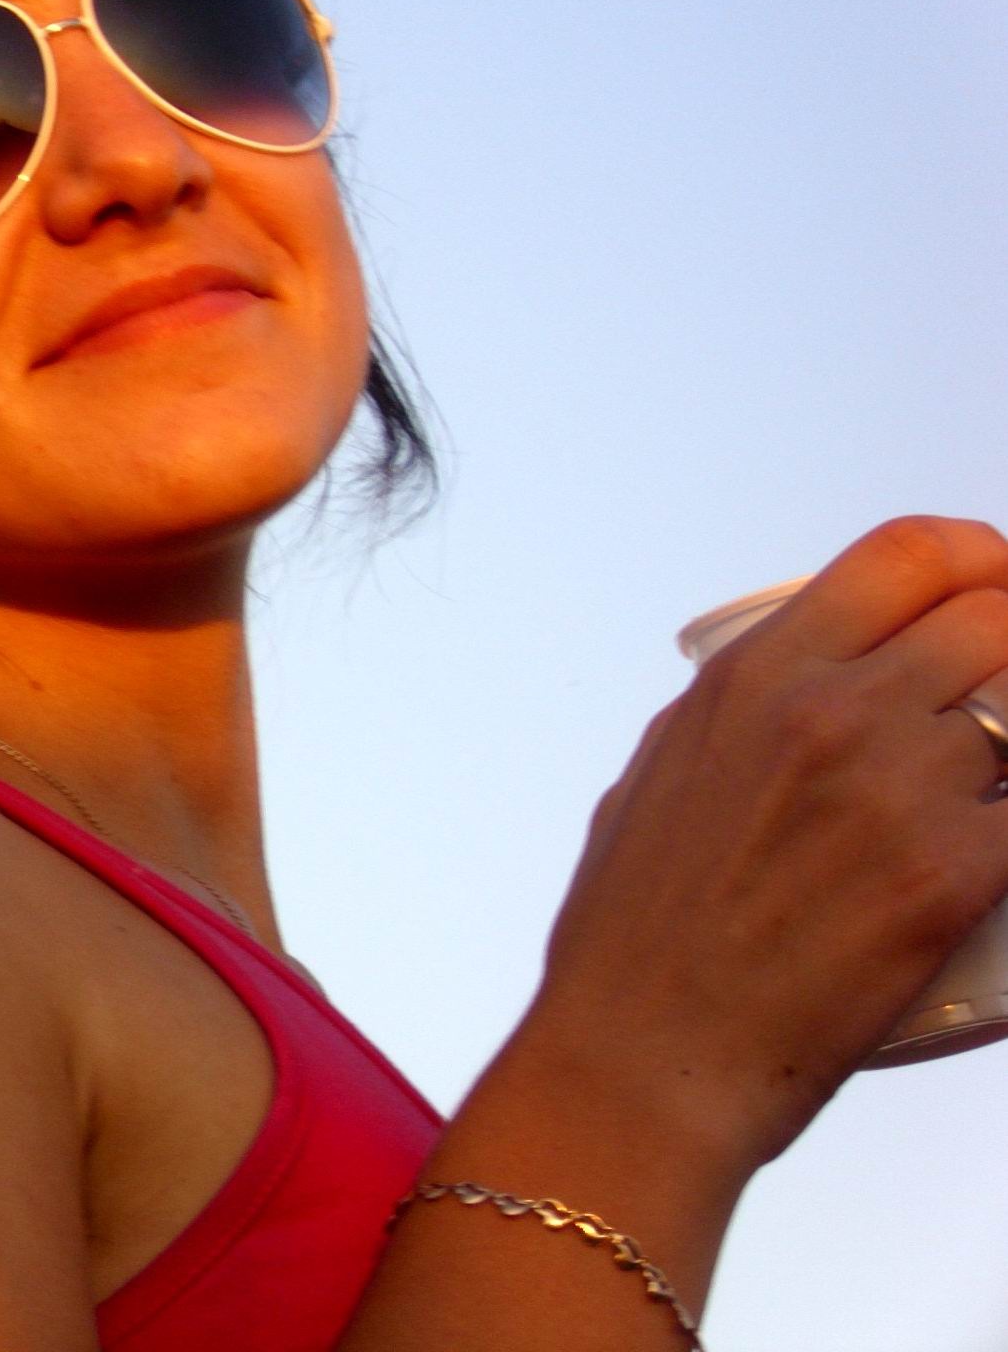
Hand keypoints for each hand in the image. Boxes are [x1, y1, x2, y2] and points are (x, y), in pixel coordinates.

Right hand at [530, 516, 1007, 1174]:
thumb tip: (813, 680)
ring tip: (990, 784)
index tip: (995, 587)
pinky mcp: (950, 878)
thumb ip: (745, 709)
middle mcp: (827, 711)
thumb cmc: (637, 932)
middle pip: (996, 618)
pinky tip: (992, 847)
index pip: (908, 555)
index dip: (981, 557)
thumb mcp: (665, 773)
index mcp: (753, 676)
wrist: (642, 1054)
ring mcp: (894, 790)